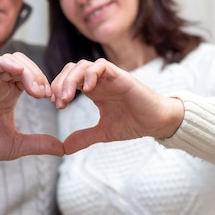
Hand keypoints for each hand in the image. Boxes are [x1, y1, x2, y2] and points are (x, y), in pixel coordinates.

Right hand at [0, 52, 63, 172]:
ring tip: (36, 92)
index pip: (32, 75)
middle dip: (40, 75)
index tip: (53, 101)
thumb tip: (63, 149)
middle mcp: (1, 85)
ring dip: (29, 71)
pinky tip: (19, 73)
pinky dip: (7, 63)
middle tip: (46, 95)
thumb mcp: (17, 145)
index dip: (46, 82)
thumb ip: (39, 144)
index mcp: (10, 94)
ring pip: (13, 59)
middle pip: (25, 63)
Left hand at [50, 58, 183, 153]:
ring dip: (72, 79)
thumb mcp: (103, 132)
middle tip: (58, 101)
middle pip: (72, 69)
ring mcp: (109, 76)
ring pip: (83, 65)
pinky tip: (87, 89)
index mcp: (93, 89)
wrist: (157, 122)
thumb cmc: (133, 123)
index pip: (68, 79)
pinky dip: (91, 73)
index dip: (58, 88)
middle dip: (60, 82)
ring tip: (67, 96)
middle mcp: (99, 80)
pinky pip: (102, 66)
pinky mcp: (121, 76)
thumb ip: (84, 138)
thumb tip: (64, 148)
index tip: (57, 105)